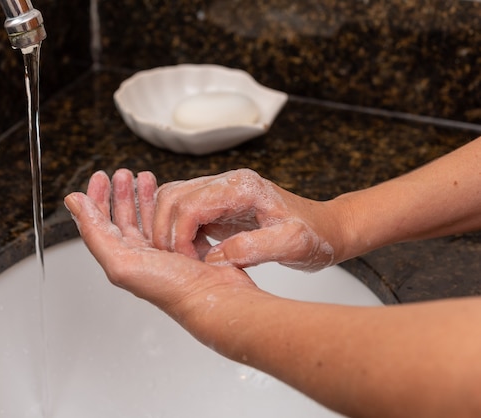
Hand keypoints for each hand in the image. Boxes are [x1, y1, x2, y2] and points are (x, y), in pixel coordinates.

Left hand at [63, 169, 257, 319]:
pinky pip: (171, 221)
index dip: (97, 198)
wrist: (215, 299)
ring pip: (147, 217)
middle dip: (121, 192)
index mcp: (120, 258)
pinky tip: (169, 195)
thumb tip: (73, 202)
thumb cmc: (172, 288)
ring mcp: (162, 251)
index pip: (100, 223)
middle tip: (123, 173)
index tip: (100, 177)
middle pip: (123, 218)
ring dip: (143, 196)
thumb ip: (94, 231)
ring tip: (145, 176)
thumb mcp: (122, 261)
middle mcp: (139, 255)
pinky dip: (167, 205)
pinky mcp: (184, 247)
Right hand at [152, 169, 337, 271]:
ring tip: (181, 259)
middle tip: (176, 263)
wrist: (329, 228)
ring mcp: (221, 192)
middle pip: (172, 198)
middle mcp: (228, 184)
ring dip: (167, 229)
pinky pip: (184, 211)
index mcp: (242, 188)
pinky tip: (190, 253)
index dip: (178, 236)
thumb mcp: (292, 245)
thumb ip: (253, 249)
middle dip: (164, 231)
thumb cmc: (316, 235)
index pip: (190, 205)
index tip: (186, 263)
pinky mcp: (219, 205)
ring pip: (173, 201)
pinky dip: (177, 230)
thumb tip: (214, 258)